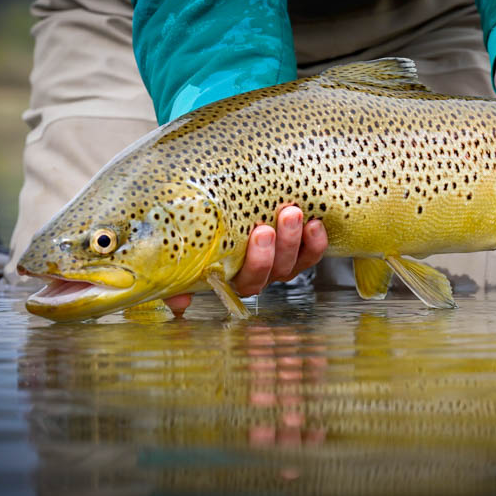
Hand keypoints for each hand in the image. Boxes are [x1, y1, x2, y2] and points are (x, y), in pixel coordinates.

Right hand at [164, 205, 327, 316]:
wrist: (222, 192)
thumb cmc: (200, 219)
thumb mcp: (182, 244)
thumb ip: (178, 274)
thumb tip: (178, 303)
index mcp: (231, 275)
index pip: (247, 280)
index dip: (258, 262)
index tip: (259, 233)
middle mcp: (258, 273)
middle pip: (272, 271)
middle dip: (275, 249)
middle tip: (271, 224)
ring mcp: (280, 261)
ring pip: (293, 262)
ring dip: (296, 240)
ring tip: (293, 213)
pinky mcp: (299, 249)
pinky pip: (312, 253)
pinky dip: (316, 241)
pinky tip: (315, 224)